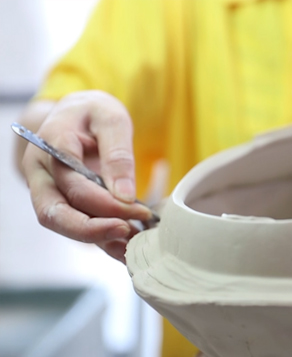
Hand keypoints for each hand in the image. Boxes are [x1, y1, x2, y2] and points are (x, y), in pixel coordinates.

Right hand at [22, 91, 152, 262]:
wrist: (80, 114)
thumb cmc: (95, 113)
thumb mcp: (112, 119)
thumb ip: (117, 154)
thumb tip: (124, 195)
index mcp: (51, 145)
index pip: (73, 184)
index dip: (105, 203)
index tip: (139, 210)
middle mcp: (42, 173)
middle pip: (55, 213)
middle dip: (93, 230)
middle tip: (129, 231)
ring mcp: (48, 190)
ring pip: (63, 224)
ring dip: (98, 239)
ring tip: (133, 243)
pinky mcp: (62, 201)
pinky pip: (75, 226)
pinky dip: (99, 239)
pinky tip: (125, 245)